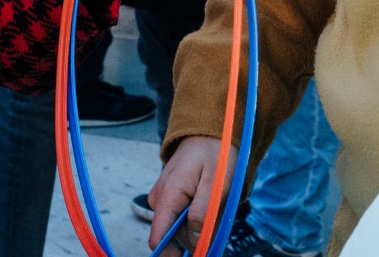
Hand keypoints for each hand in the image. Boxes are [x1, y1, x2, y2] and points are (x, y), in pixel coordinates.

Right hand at [150, 135, 234, 251]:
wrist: (209, 133)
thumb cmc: (215, 155)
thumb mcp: (216, 184)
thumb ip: (203, 213)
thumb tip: (196, 243)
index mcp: (168, 196)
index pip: (158, 238)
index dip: (173, 255)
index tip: (198, 256)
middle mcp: (160, 199)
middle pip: (175, 237)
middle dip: (198, 236)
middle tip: (219, 217)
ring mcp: (164, 198)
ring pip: (181, 229)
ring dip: (200, 226)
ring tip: (215, 204)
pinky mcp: (170, 198)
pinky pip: (183, 218)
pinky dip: (198, 218)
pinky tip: (208, 203)